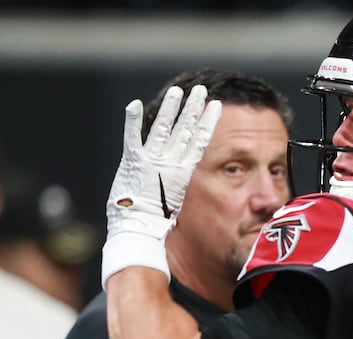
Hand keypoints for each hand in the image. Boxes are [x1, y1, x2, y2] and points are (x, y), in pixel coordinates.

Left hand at [106, 85, 221, 240]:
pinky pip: (132, 137)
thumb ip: (176, 186)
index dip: (207, 122)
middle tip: (201, 91)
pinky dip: (133, 120)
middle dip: (193, 108)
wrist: (140, 228)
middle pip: (185, 130)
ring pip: (164, 128)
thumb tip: (181, 183)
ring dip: (171, 108)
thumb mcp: (172, 200)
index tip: (214, 106)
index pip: (199, 141)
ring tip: (178, 91)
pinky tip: (134, 104)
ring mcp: (152, 161)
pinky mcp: (133, 162)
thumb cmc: (154, 221)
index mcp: (182, 172)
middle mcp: (170, 163)